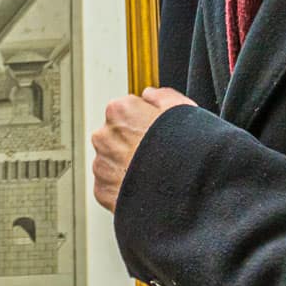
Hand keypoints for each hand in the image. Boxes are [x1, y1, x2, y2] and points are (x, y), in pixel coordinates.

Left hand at [91, 86, 195, 211]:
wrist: (183, 191)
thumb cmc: (184, 149)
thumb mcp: (182, 109)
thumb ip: (161, 95)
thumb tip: (149, 95)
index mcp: (119, 111)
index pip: (125, 111)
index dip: (144, 122)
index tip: (156, 133)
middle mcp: (104, 135)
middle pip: (115, 136)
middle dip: (131, 144)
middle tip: (155, 155)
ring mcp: (101, 164)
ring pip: (111, 161)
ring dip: (125, 166)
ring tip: (152, 174)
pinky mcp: (102, 190)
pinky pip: (110, 185)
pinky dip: (123, 187)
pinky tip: (144, 188)